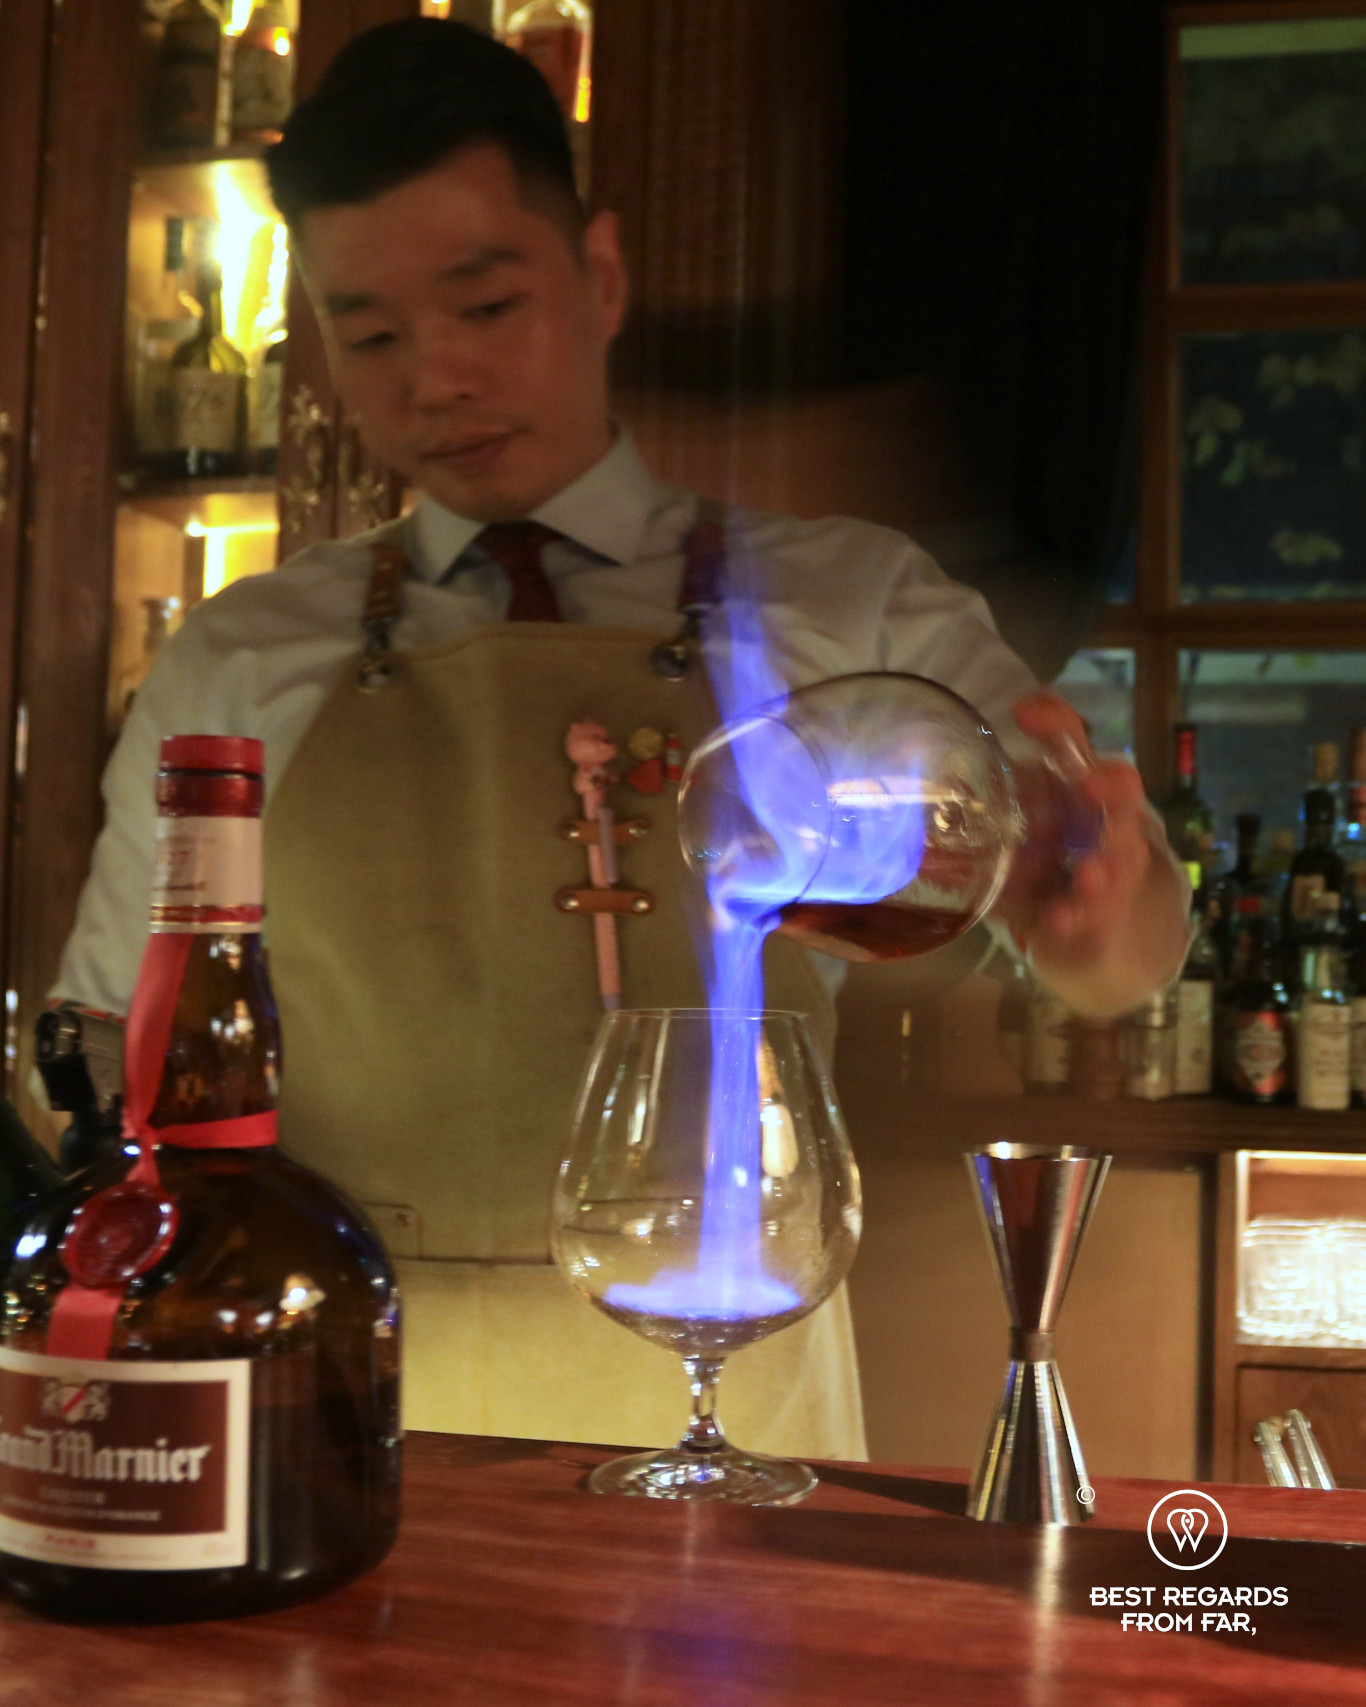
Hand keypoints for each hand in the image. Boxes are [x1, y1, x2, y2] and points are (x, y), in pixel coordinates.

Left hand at [997, 690, 1187, 1015]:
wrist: (1082, 921)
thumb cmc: (1045, 858)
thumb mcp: (1012, 831)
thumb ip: (970, 820)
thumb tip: (908, 821)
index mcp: (1075, 782)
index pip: (1073, 738)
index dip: (1055, 720)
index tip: (1021, 712)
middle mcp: (1102, 816)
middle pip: (1119, 789)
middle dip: (1109, 786)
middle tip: (1089, 786)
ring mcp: (1112, 864)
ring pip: (1121, 855)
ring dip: (1103, 863)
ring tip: (1087, 872)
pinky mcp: (1106, 911)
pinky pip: (1097, 913)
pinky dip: (1076, 916)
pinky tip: (1059, 920)